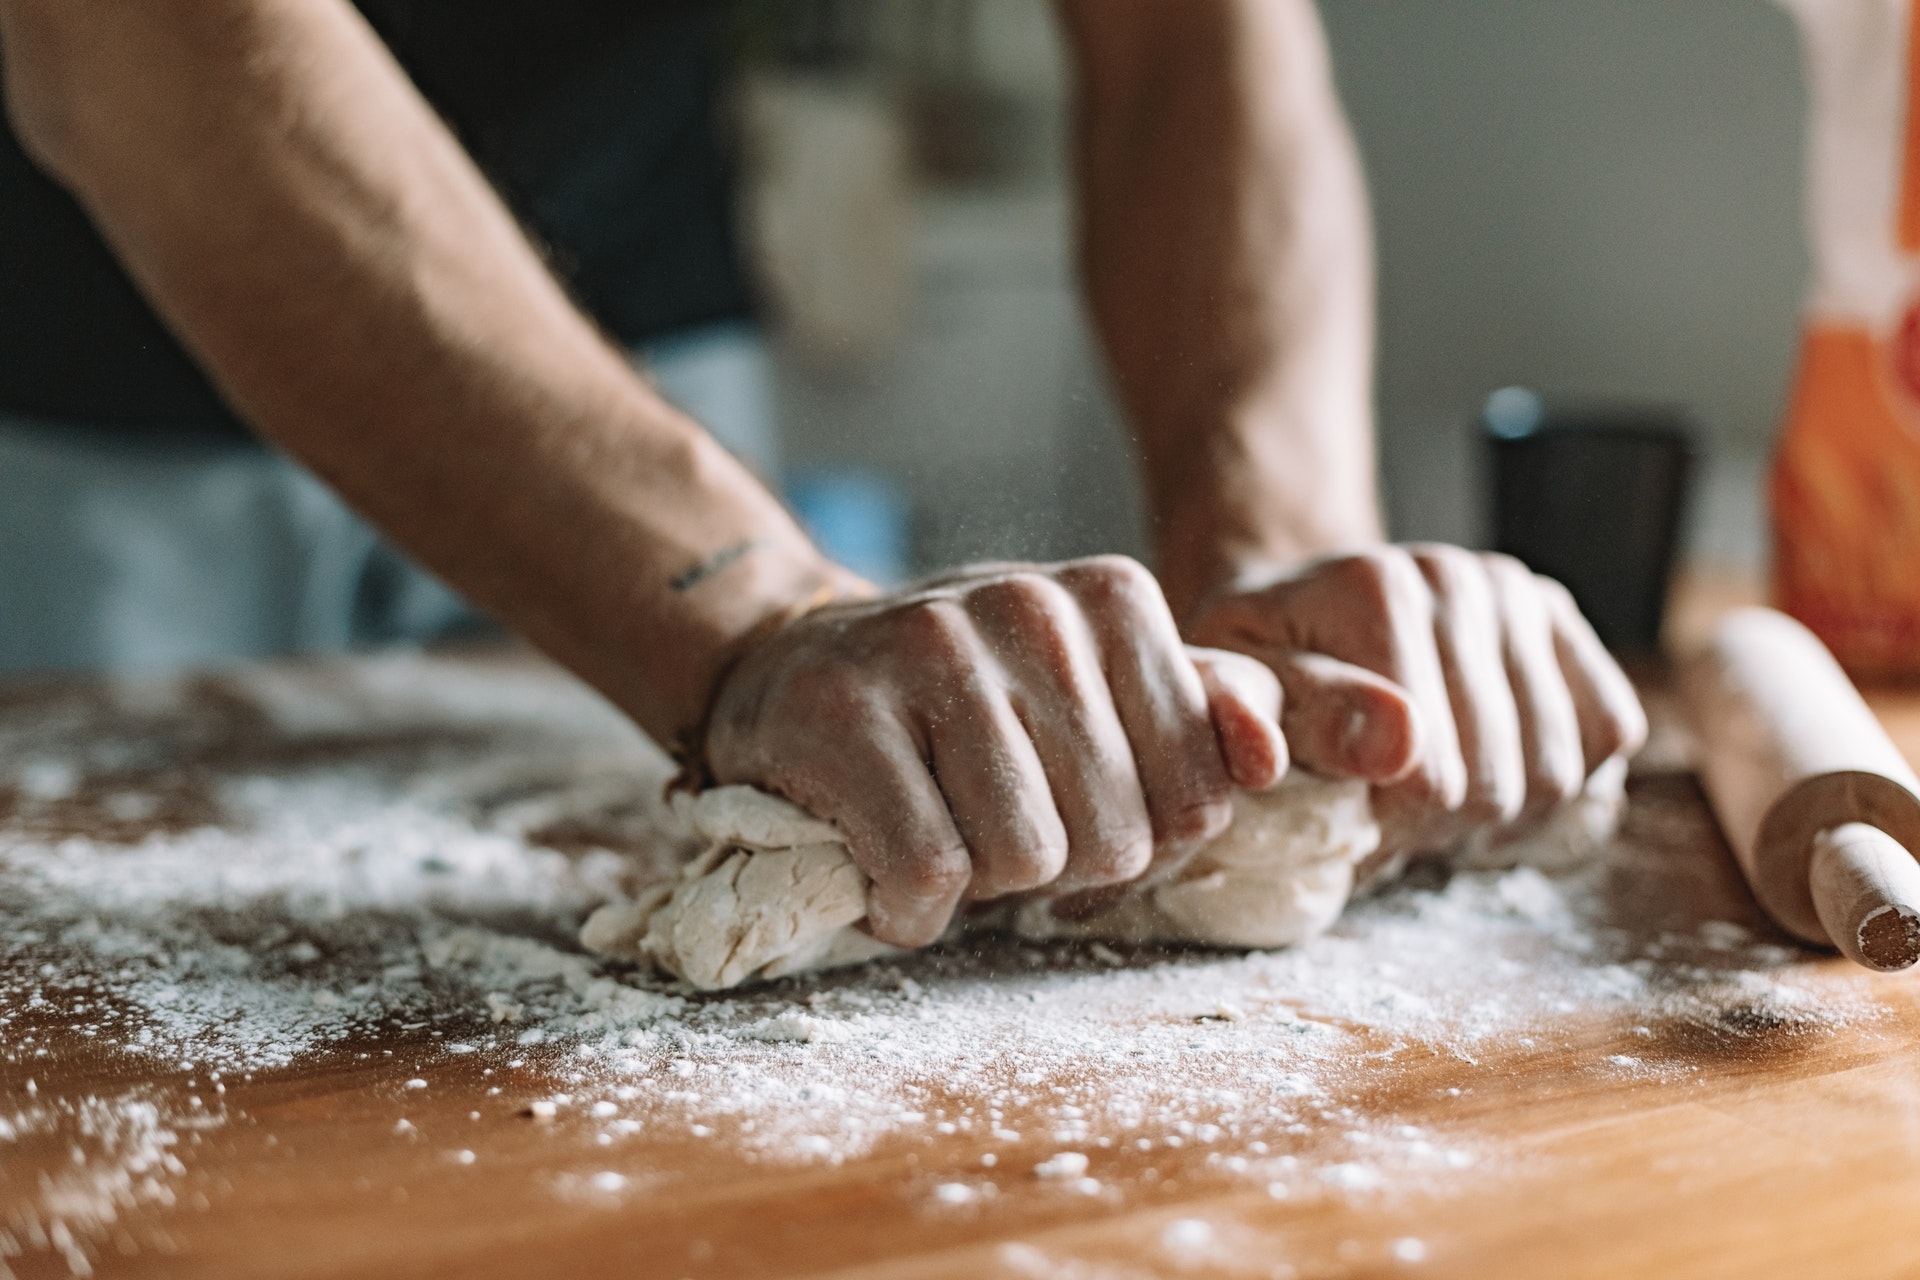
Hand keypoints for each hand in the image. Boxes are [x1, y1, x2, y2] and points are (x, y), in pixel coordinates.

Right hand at [704, 556, 1286, 945]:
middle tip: (989, 824)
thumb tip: (1269, 760)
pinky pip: (928, 871)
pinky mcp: (844, 712)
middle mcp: (1032, 606)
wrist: (790, 665)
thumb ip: (1198, 720)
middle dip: (1052, 870)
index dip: (1133, 842)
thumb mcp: (1091, 690)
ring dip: (976, 889)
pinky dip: (908, 907)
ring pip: (1023, 857)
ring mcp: (931, 648)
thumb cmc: (964, 703)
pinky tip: (885, 867)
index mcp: (1115, 598)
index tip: (1068, 810)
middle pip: (1113, 839)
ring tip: (935, 831)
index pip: (1198, 797)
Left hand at [1187, 545, 1646, 852]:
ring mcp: (1516, 593)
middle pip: (1498, 784)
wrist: (1298, 605)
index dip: (1389, 830)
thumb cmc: (1261, 662)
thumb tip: (1391, 747)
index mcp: (1377, 592)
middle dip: (1441, 828)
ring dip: (1500, 816)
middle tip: (1393, 814)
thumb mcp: (1239, 688)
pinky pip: (1610, 731)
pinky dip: (1563, 779)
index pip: (1431, 781)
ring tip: (1436, 798)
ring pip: (1558, 772)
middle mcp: (1458, 579)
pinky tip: (1493, 771)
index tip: (1349, 817)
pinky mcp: (1559, 615)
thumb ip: (1284, 714)